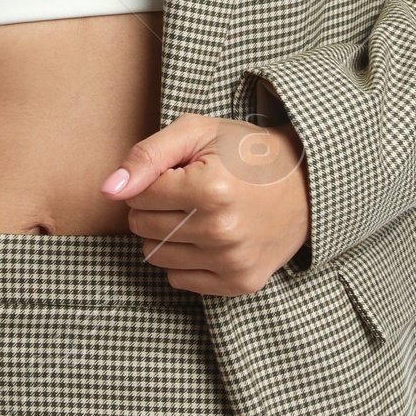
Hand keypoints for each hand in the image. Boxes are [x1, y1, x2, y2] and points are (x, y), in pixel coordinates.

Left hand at [100, 115, 309, 295]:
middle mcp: (221, 231)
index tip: (180, 172)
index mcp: (210, 189)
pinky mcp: (241, 283)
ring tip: (196, 214)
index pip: (138, 196)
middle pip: (143, 227)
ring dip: (165, 234)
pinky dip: (184, 259)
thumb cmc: (246, 153)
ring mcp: (233, 261)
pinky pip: (178, 280)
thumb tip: (108, 190)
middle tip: (187, 192)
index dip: (152, 180)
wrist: (306, 183)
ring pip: (155, 255)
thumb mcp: (197, 133)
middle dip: (154, 207)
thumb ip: (146, 156)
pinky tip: (207, 238)